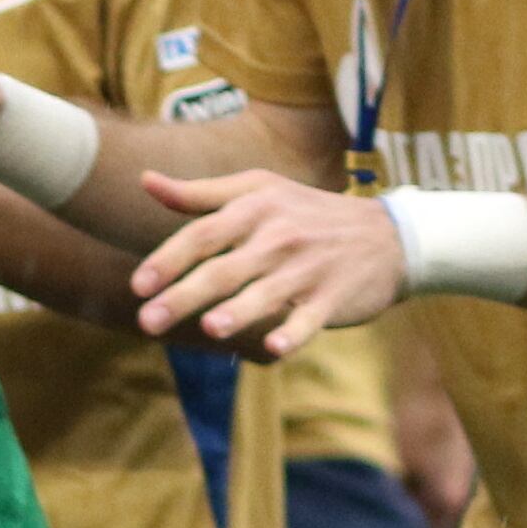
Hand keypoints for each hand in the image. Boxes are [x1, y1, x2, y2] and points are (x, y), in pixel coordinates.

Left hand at [128, 168, 402, 355]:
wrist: (389, 234)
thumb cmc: (306, 211)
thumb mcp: (258, 190)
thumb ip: (200, 194)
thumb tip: (145, 180)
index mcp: (255, 209)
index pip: (203, 234)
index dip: (168, 259)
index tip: (138, 285)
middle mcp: (280, 237)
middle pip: (225, 270)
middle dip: (185, 295)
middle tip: (148, 322)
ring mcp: (309, 269)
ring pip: (267, 294)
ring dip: (239, 311)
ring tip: (211, 328)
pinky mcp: (334, 297)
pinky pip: (310, 318)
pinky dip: (294, 333)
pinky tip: (273, 347)